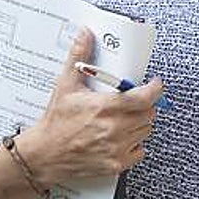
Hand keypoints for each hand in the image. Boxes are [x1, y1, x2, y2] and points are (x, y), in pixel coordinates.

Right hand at [19, 29, 162, 186]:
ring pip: (145, 131)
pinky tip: (121, 137)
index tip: (155, 83)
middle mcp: (114, 129)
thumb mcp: (66, 85)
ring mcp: (116, 148)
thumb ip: (79, 57)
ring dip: (140, 122)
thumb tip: (85, 35)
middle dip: (144, 104)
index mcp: (105, 107)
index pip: (144, 97)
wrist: (44, 155)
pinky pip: (139, 151)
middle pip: (148, 113)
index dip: (155, 89)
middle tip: (133, 100)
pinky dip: (135, 143)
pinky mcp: (116, 164)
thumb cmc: (56, 122)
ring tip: (124, 117)